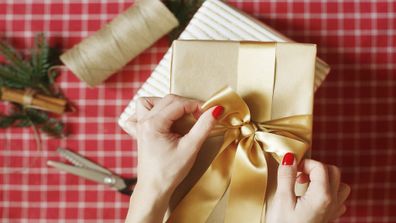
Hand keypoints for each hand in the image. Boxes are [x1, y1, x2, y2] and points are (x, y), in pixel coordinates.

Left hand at [125, 95, 222, 222]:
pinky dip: (150, 111)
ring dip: (167, 104)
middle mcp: (144, 121)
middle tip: (200, 116)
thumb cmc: (169, 172)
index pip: (178, 103)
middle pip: (168, 100)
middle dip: (187, 104)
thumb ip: (204, 126)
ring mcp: (140, 126)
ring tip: (180, 115)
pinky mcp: (140, 132)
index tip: (208, 113)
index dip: (196, 106)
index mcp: (153, 124)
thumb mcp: (191, 148)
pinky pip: (140, 113)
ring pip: (151, 102)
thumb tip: (215, 110)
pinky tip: (161, 118)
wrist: (154, 189)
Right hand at [266, 153, 350, 222]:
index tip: (293, 169)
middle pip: (334, 172)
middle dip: (316, 168)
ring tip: (308, 184)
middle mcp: (333, 202)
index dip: (305, 163)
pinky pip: (339, 200)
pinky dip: (329, 193)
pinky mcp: (331, 218)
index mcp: (321, 196)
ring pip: (341, 186)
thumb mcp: (282, 200)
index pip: (320, 166)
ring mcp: (334, 211)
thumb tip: (290, 157)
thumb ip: (287, 177)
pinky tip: (315, 197)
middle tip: (299, 174)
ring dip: (326, 180)